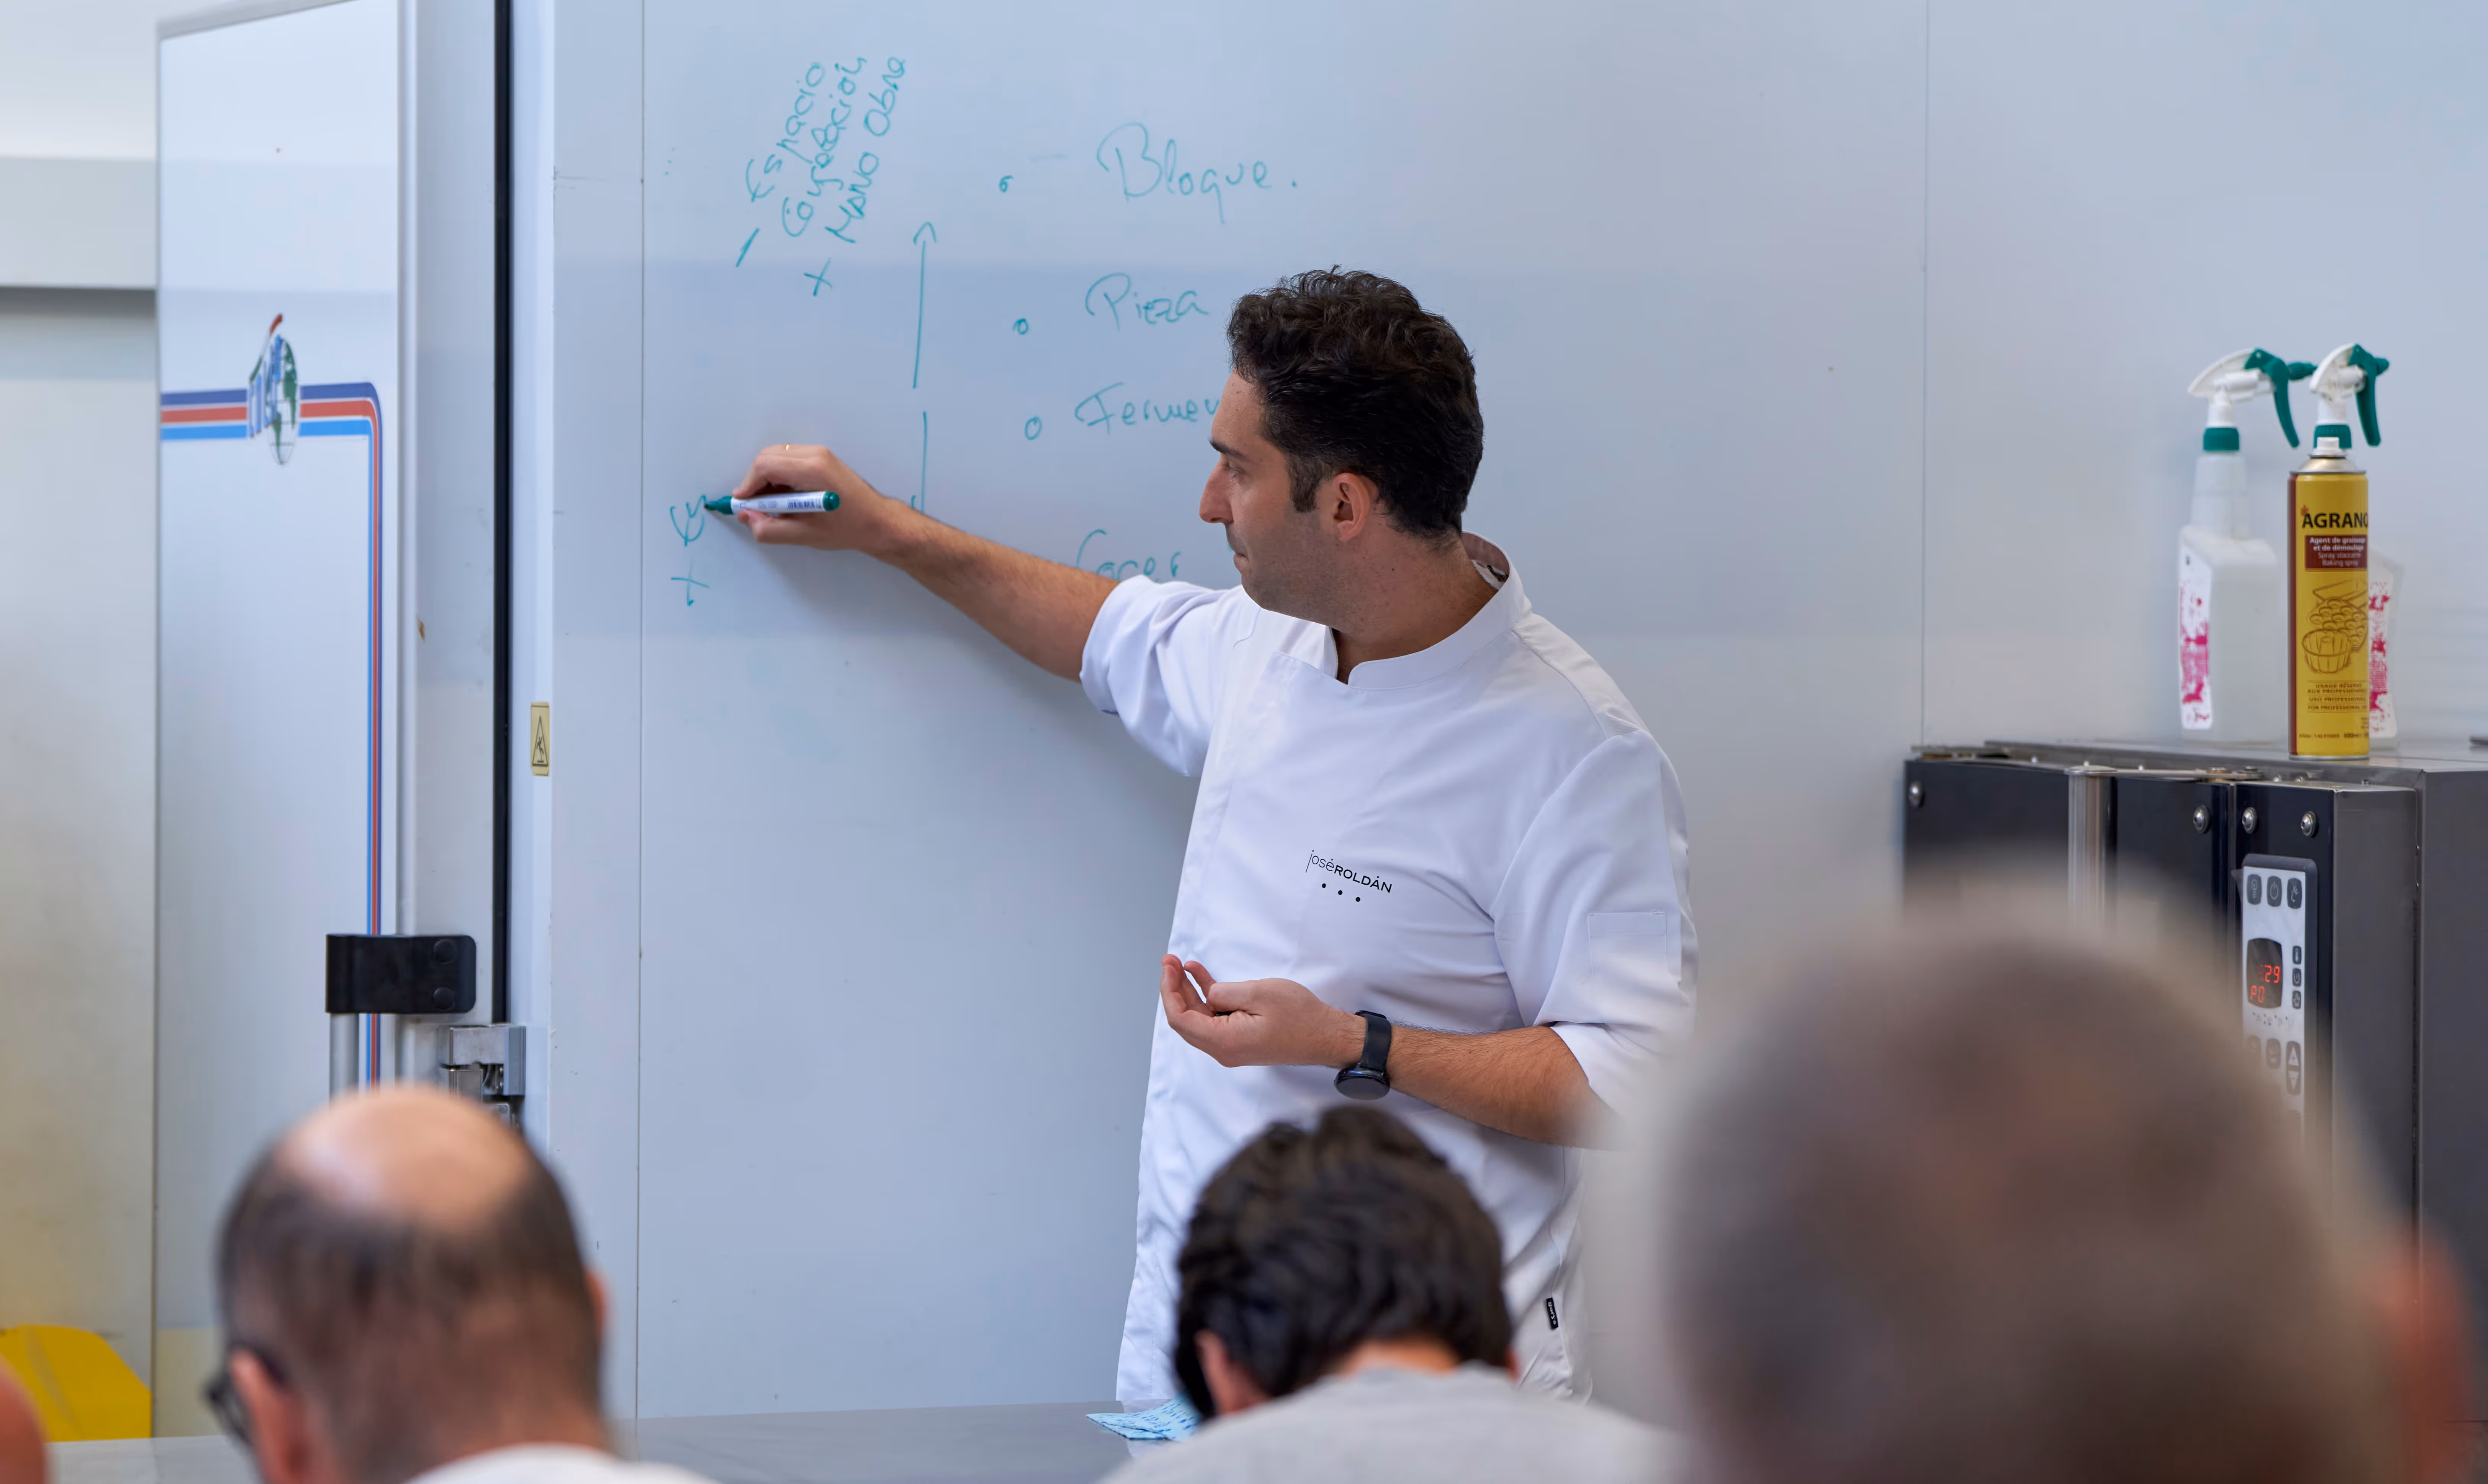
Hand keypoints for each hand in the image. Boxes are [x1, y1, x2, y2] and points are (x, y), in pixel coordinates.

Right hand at [728, 441, 897, 551]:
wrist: (878, 522)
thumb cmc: (847, 529)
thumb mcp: (805, 535)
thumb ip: (769, 528)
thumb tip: (746, 516)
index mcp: (813, 470)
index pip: (765, 465)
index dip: (748, 485)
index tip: (743, 504)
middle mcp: (816, 455)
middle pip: (768, 456)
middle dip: (755, 480)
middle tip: (756, 506)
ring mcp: (820, 453)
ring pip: (777, 456)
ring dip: (767, 478)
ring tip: (773, 504)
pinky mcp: (822, 457)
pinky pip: (789, 458)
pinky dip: (780, 474)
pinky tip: (786, 497)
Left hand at [1158, 957, 1365, 1069]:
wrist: (1327, 1036)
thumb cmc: (1300, 1016)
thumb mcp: (1259, 993)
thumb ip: (1224, 993)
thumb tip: (1207, 994)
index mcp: (1224, 1041)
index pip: (1180, 1019)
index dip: (1169, 990)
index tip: (1168, 966)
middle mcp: (1223, 1049)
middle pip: (1186, 1020)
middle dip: (1174, 989)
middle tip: (1170, 960)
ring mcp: (1231, 1047)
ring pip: (1199, 1018)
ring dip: (1189, 991)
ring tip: (1181, 965)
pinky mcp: (1240, 1040)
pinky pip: (1215, 1019)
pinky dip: (1207, 998)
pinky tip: (1200, 977)